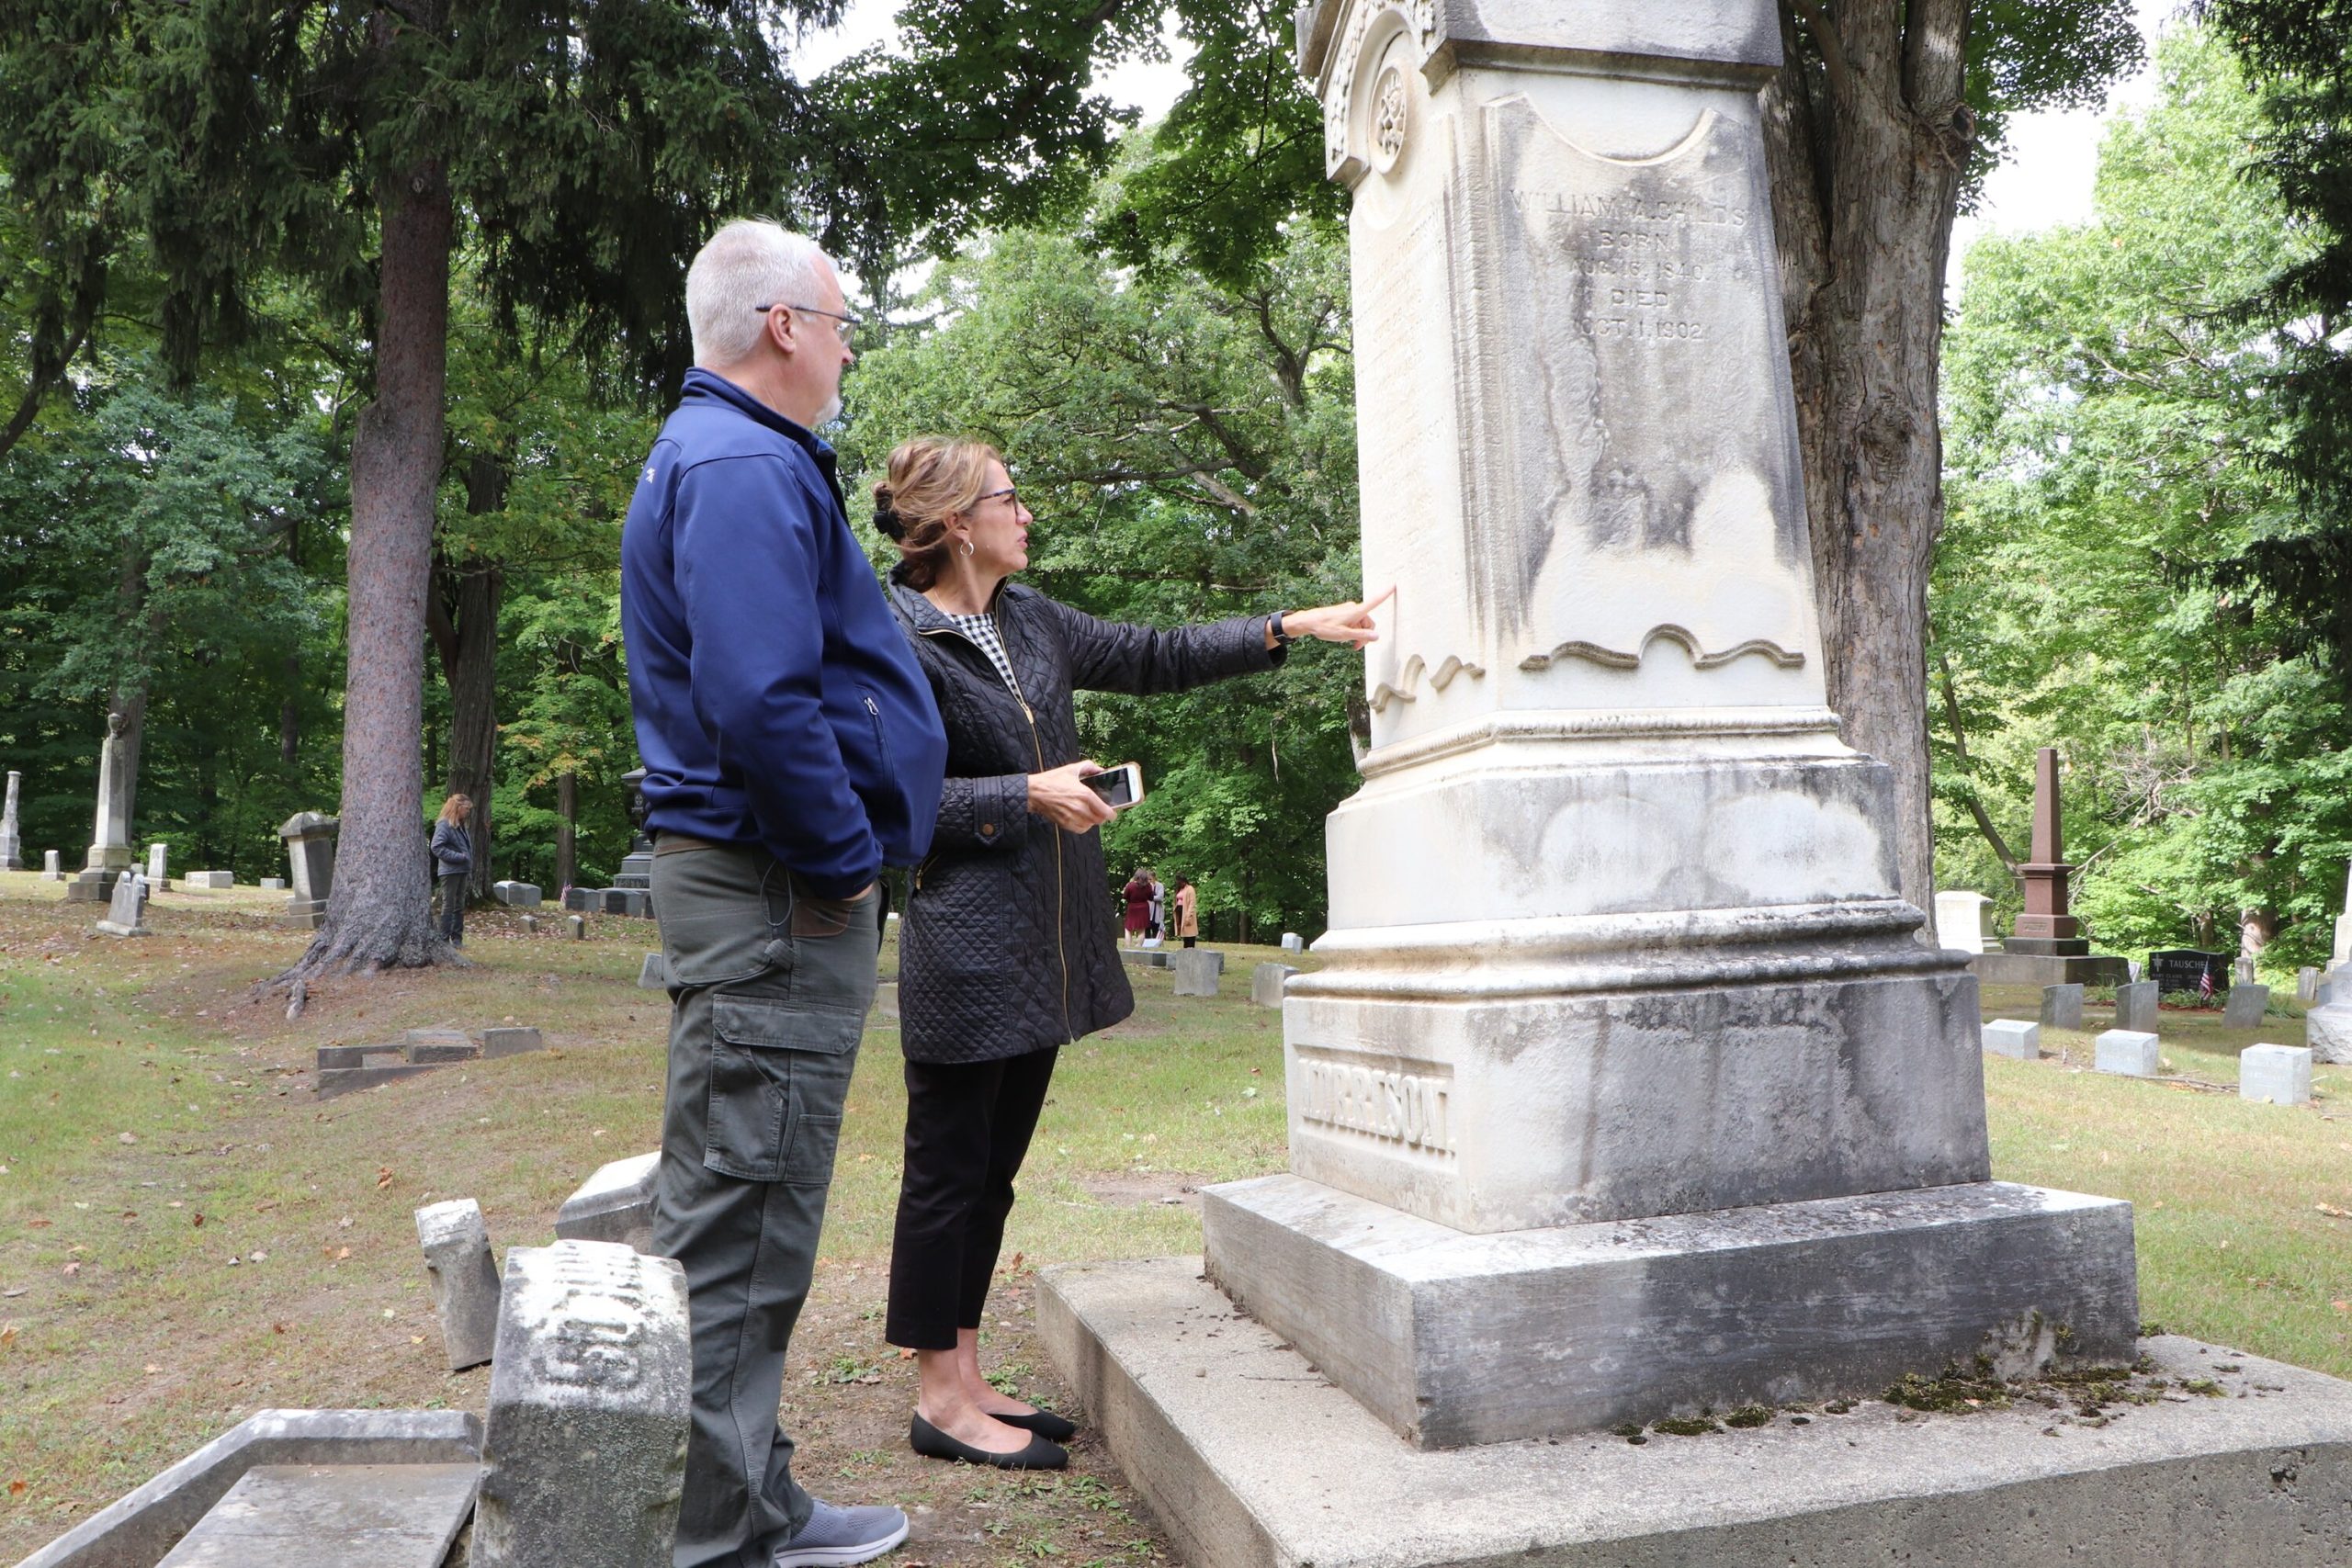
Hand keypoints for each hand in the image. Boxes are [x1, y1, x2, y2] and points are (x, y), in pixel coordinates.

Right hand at [1027, 760, 1116, 831]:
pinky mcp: (1065, 823)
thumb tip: (1100, 769)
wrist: (1034, 792)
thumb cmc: (1052, 780)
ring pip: (1090, 825)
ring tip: (1089, 814)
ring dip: (1092, 820)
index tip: (1112, 813)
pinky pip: (1080, 829)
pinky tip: (1081, 819)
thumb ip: (1089, 767)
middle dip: (1102, 816)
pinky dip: (1083, 826)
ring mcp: (1072, 817)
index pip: (1105, 811)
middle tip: (1100, 811)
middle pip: (1099, 819)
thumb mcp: (1071, 769)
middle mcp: (1080, 808)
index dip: (1112, 814)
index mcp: (1085, 794)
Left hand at [1273, 585, 1395, 649]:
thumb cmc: (1325, 627)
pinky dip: (1352, 630)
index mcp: (1356, 612)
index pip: (1374, 601)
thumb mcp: (1344, 635)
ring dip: (1358, 634)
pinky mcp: (1343, 613)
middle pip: (1368, 622)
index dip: (1385, 594)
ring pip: (1361, 624)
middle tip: (1356, 647)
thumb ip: (1361, 636)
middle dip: (1365, 634)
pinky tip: (1344, 637)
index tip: (1394, 585)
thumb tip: (1377, 636)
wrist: (1309, 622)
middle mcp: (1354, 609)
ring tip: (1348, 644)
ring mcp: (1348, 611)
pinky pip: (1354, 622)